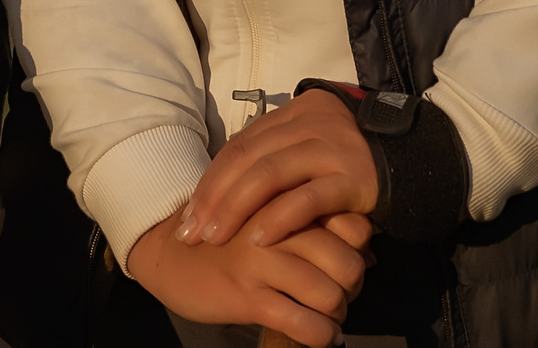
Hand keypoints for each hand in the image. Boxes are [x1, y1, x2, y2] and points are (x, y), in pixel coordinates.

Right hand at [124, 208, 370, 345]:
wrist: (167, 250)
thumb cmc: (227, 238)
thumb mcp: (269, 219)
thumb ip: (315, 227)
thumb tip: (371, 254)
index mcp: (285, 203)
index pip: (352, 225)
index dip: (359, 249)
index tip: (345, 262)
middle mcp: (277, 229)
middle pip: (348, 262)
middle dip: (352, 287)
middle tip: (339, 294)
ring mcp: (261, 263)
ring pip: (329, 295)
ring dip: (337, 314)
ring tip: (328, 317)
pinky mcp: (246, 296)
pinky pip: (302, 323)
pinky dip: (321, 336)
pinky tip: (320, 336)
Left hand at [179, 90, 378, 250]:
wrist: (417, 163)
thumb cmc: (351, 166)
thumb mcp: (309, 151)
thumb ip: (275, 157)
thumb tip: (222, 187)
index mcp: (293, 114)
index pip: (239, 146)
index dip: (209, 181)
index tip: (188, 215)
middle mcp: (308, 124)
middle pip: (246, 159)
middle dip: (213, 198)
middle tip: (191, 233)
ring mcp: (330, 148)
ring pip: (269, 175)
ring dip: (235, 209)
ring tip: (214, 238)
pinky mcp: (353, 178)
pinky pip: (308, 198)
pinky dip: (279, 218)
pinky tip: (258, 239)